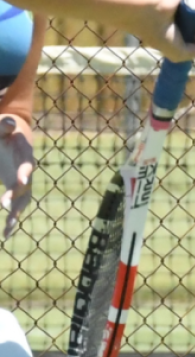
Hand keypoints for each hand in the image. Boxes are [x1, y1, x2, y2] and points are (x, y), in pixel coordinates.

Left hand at [0, 116, 31, 240]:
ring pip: (23, 203)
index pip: (26, 167)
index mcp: (25, 156)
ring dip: (14, 216)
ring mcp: (23, 183)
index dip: (23, 174)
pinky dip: (11, 221)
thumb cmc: (7, 132)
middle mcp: (27, 172)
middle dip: (17, 199)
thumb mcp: (4, 126)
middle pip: (26, 189)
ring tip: (6, 231)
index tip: (19, 182)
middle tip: (5, 208)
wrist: (16, 138)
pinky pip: (16, 207)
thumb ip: (5, 126)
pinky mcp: (17, 190)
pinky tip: (5, 235)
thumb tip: (9, 120)